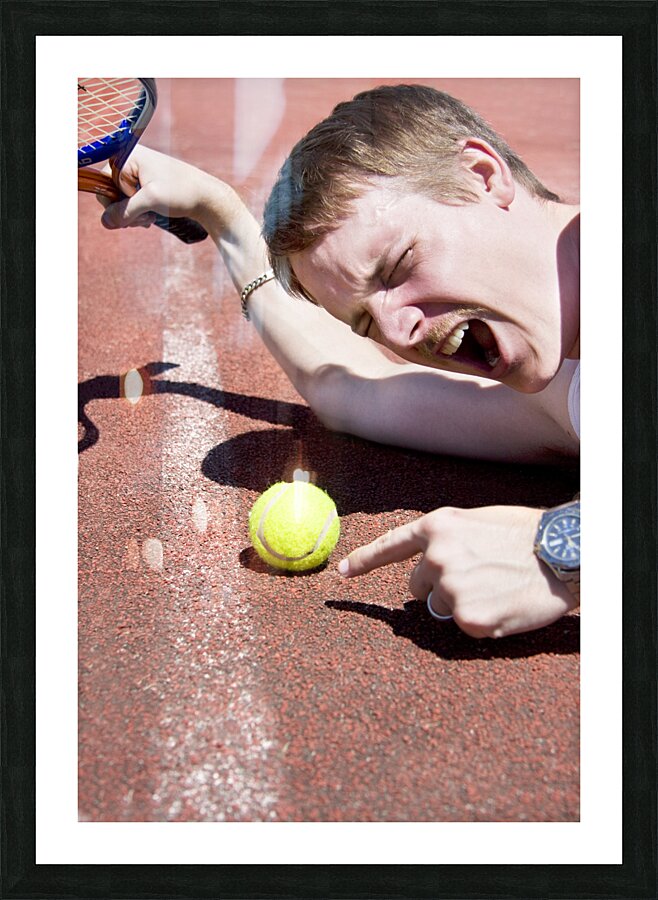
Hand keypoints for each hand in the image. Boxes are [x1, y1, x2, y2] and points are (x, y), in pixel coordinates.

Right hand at [97, 145, 216, 230]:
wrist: (208, 198)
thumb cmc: (182, 193)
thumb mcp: (151, 201)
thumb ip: (125, 211)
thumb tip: (105, 222)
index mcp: (130, 156)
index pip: (104, 181)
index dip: (113, 201)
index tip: (132, 212)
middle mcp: (133, 161)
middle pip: (112, 191)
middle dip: (125, 210)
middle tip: (143, 220)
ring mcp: (140, 173)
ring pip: (122, 200)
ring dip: (133, 214)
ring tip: (150, 218)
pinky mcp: (147, 185)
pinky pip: (133, 201)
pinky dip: (139, 212)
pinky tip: (152, 216)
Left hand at [338, 505, 578, 638]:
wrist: (563, 552)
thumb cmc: (525, 535)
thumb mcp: (477, 523)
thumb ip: (445, 540)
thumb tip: (424, 568)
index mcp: (437, 527)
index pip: (390, 546)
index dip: (363, 562)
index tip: (341, 574)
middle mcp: (436, 556)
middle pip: (416, 585)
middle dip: (438, 585)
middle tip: (477, 577)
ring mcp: (450, 588)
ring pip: (440, 607)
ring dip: (461, 604)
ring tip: (495, 588)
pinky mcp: (467, 618)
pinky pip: (464, 626)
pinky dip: (482, 621)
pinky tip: (503, 605)